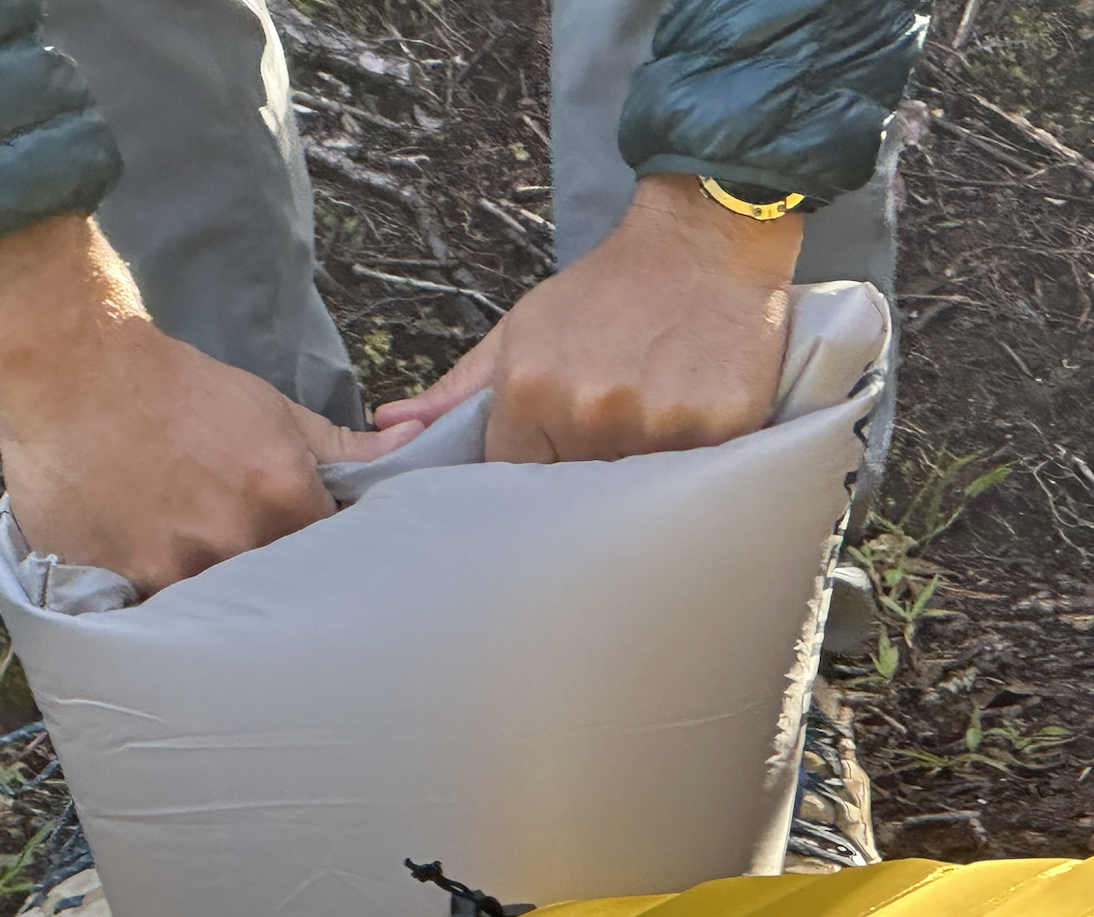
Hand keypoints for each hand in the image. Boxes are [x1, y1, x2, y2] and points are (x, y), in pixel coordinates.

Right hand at [0, 217, 422, 595]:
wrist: (76, 370)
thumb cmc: (173, 386)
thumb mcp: (270, 408)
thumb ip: (342, 449)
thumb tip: (412, 445)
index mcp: (283, 499)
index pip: (331, 567)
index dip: (320, 573)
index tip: (308, 572)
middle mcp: (233, 542)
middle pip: (274, 601)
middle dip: (268, 595)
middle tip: (247, 578)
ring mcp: (172, 569)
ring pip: (212, 620)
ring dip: (210, 609)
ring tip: (194, 580)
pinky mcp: (118, 585)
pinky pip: (151, 621)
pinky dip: (155, 611)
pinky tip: (150, 585)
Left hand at [373, 173, 802, 462]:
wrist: (704, 237)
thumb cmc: (608, 289)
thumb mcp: (520, 331)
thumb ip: (455, 390)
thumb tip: (389, 426)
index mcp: (531, 390)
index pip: (510, 475)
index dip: (528, 470)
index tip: (546, 454)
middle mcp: (589, 412)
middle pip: (570, 487)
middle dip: (580, 470)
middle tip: (603, 433)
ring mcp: (656, 422)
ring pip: (631, 489)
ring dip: (634, 468)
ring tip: (647, 420)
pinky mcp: (717, 427)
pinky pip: (691, 474)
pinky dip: (688, 459)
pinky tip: (688, 418)